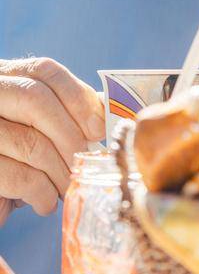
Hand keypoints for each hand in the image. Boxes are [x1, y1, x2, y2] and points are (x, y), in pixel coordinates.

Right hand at [0, 58, 105, 224]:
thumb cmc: (20, 162)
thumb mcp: (45, 131)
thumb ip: (72, 113)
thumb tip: (113, 108)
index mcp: (6, 78)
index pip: (44, 71)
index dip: (78, 97)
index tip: (98, 128)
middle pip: (35, 100)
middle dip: (70, 136)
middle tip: (84, 163)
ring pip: (30, 142)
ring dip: (60, 172)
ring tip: (67, 188)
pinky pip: (19, 176)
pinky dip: (42, 193)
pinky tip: (45, 202)